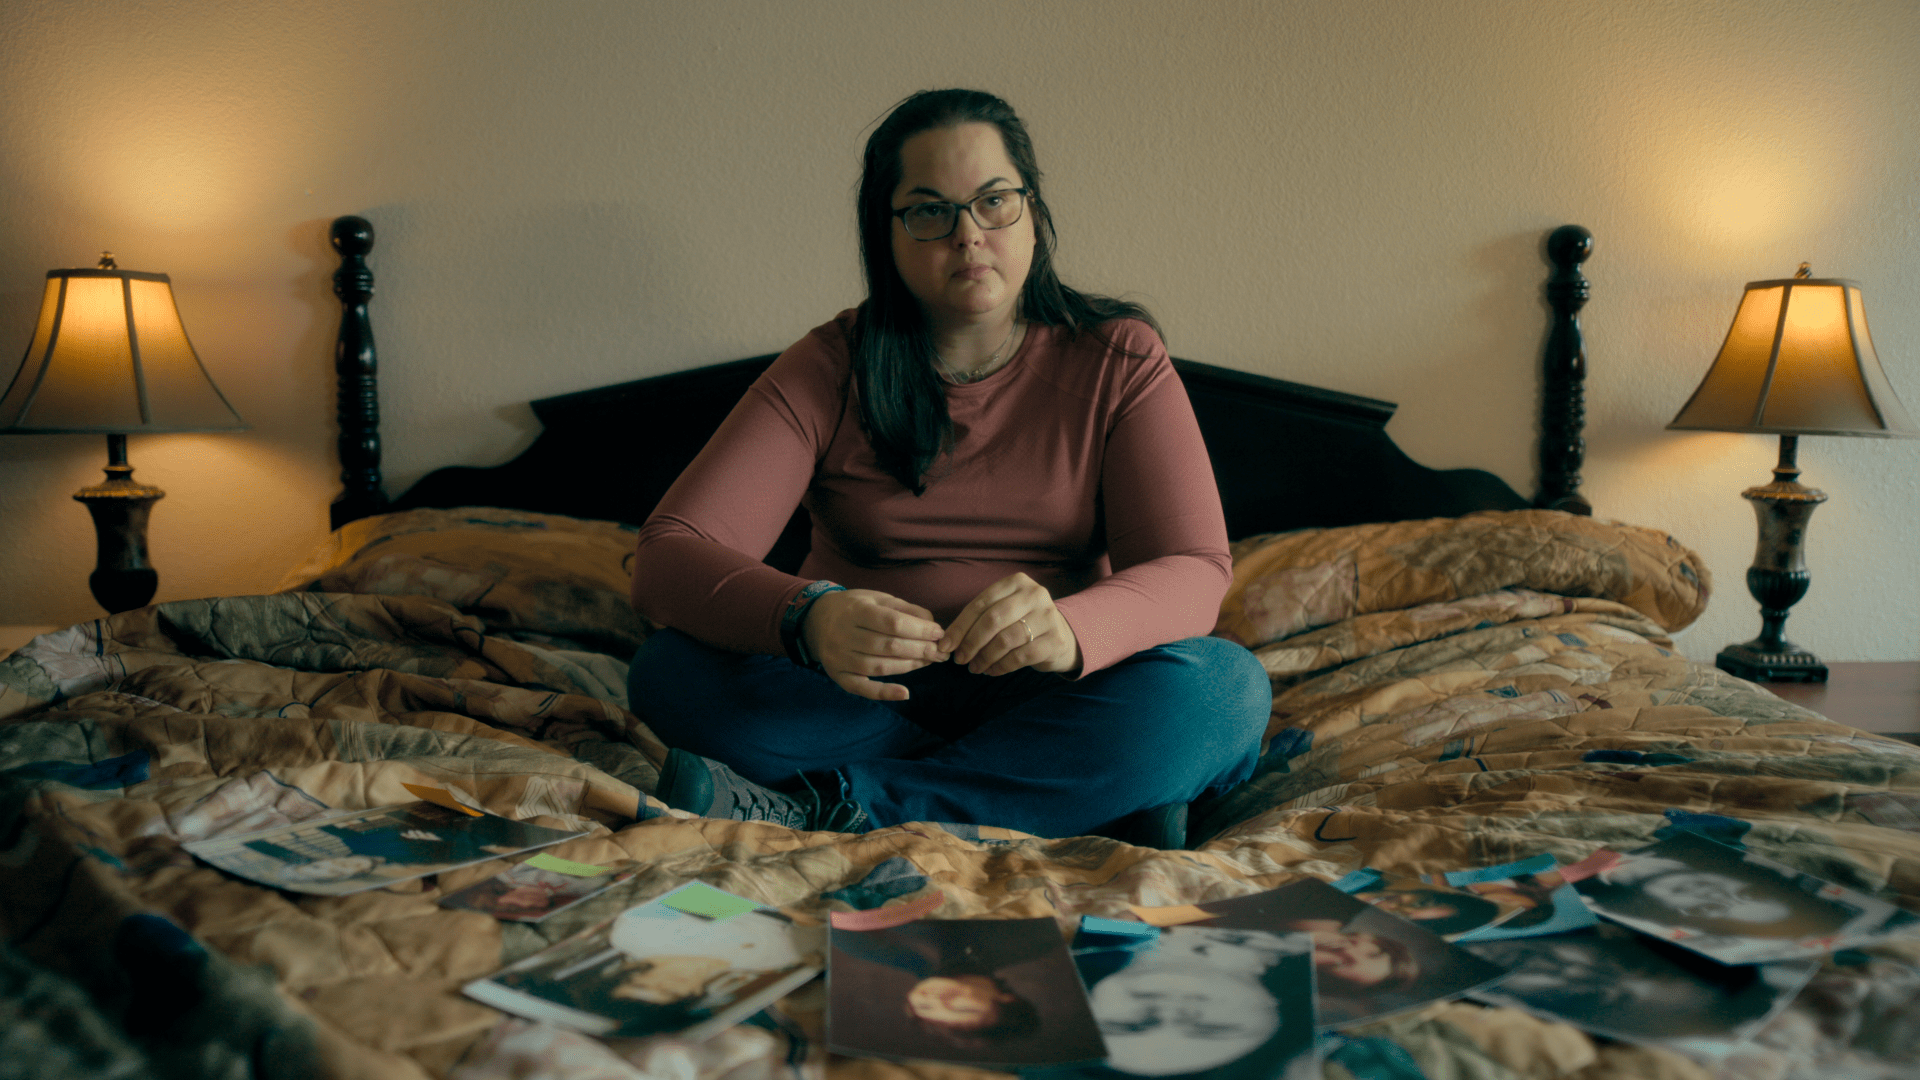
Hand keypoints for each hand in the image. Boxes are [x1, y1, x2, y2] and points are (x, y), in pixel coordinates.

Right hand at [802, 589, 949, 700]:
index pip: (893, 623)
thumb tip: (931, 623)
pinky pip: (863, 688)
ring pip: (879, 667)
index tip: (939, 633)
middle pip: (888, 646)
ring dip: (909, 667)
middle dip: (920, 650)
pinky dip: (884, 693)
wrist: (815, 620)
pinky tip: (905, 693)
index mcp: (856, 610)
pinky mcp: (838, 676)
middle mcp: (844, 634)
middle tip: (941, 652)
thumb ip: (904, 609)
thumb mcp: (876, 598)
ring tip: (929, 662)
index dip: (919, 630)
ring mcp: (839, 657)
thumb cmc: (853, 607)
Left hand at [938, 573, 1081, 676]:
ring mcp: (1048, 617)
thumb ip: (979, 618)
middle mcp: (1035, 594)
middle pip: (993, 620)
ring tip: (974, 668)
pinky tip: (992, 670)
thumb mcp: (1003, 611)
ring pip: (1006, 639)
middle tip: (960, 660)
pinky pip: (1021, 656)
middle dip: (971, 642)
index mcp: (1017, 582)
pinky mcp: (1055, 640)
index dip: (960, 626)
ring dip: (985, 657)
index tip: (946, 645)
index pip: (981, 603)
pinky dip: (1001, 666)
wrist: (1060, 636)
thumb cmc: (1022, 622)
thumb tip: (948, 641)